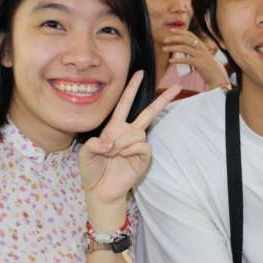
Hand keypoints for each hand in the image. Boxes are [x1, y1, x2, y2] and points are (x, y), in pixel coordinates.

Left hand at [79, 71, 180, 206]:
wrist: (100, 190)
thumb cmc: (92, 170)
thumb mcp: (85, 154)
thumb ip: (93, 145)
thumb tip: (110, 143)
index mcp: (114, 127)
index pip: (125, 104)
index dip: (132, 88)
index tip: (140, 73)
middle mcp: (128, 133)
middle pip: (149, 112)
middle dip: (163, 99)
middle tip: (177, 86)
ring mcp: (137, 145)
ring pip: (138, 131)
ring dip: (124, 141)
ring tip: (114, 153)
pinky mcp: (143, 157)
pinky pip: (143, 145)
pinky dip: (131, 149)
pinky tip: (123, 156)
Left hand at [163, 28, 228, 88]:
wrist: (217, 77)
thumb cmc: (207, 68)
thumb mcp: (201, 57)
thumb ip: (194, 52)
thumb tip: (182, 49)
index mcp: (201, 45)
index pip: (190, 35)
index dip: (180, 31)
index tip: (171, 30)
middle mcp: (201, 48)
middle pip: (186, 39)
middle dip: (174, 38)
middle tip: (164, 40)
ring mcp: (200, 55)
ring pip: (184, 48)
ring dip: (173, 48)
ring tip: (164, 49)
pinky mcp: (199, 63)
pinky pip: (186, 60)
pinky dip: (177, 60)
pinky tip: (170, 61)